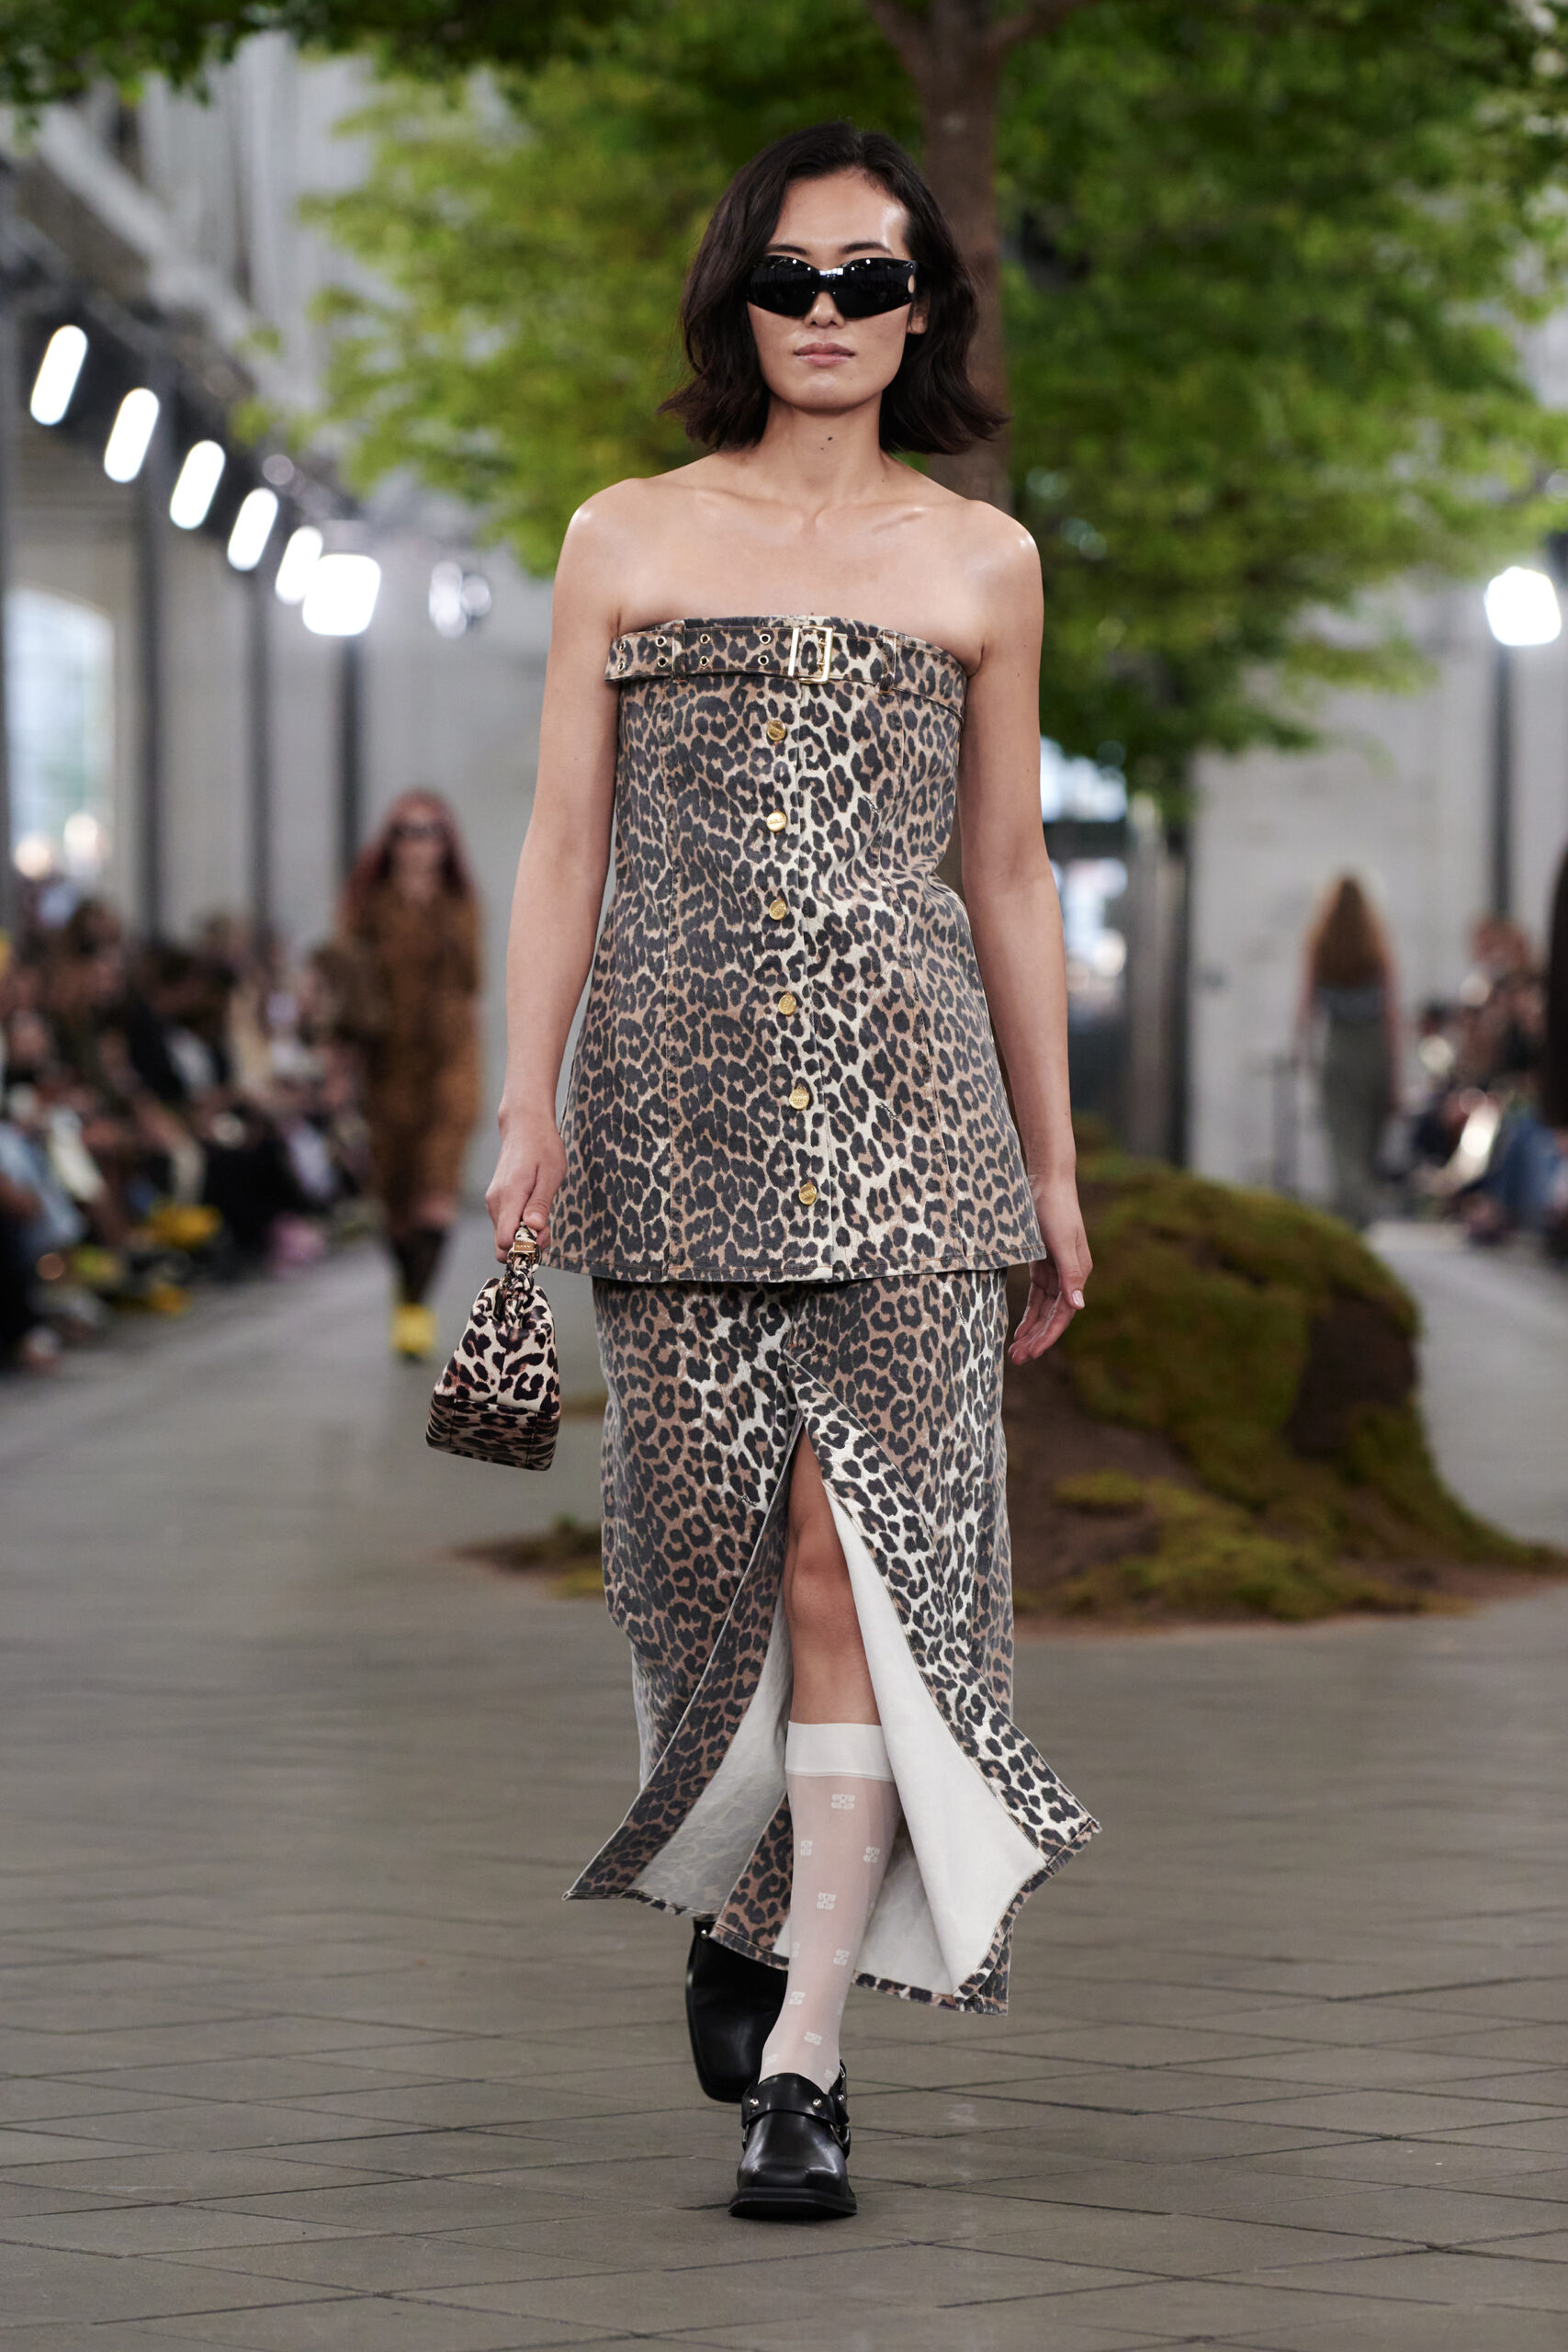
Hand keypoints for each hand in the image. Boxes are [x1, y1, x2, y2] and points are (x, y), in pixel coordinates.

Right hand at [484, 1110, 564, 1258]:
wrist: (525, 1126)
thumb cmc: (542, 1147)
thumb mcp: (551, 1174)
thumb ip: (540, 1203)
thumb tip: (533, 1228)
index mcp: (509, 1197)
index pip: (505, 1241)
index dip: (526, 1247)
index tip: (544, 1233)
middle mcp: (495, 1203)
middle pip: (502, 1246)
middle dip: (526, 1246)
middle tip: (547, 1228)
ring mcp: (493, 1203)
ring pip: (504, 1237)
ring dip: (525, 1235)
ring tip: (544, 1215)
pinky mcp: (496, 1202)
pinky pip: (505, 1225)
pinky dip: (520, 1226)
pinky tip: (535, 1212)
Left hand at [1009, 1174, 1090, 1364]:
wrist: (1047, 1180)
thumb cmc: (1055, 1208)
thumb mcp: (1061, 1242)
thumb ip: (1070, 1275)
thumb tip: (1078, 1306)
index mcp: (1079, 1273)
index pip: (1063, 1314)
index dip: (1047, 1336)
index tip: (1030, 1353)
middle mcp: (1070, 1275)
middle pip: (1053, 1316)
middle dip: (1036, 1338)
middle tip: (1017, 1359)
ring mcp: (1057, 1270)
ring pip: (1044, 1309)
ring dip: (1031, 1329)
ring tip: (1015, 1350)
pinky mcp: (1043, 1262)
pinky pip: (1037, 1295)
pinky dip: (1028, 1312)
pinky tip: (1019, 1327)